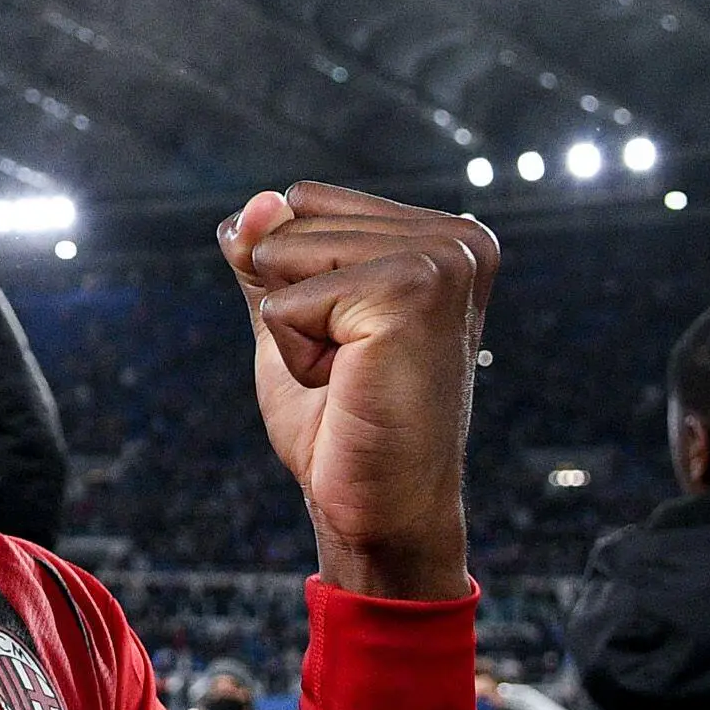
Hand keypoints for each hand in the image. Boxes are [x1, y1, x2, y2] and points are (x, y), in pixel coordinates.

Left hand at [220, 185, 497, 600]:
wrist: (379, 508)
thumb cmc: (342, 421)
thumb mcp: (291, 317)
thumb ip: (267, 253)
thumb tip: (253, 204)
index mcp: (442, 235)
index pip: (305, 200)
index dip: (295, 276)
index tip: (349, 339)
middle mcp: (456, 238)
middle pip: (293, 217)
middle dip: (294, 301)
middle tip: (352, 367)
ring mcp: (440, 260)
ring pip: (284, 251)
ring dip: (295, 328)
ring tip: (353, 375)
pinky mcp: (411, 292)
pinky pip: (285, 301)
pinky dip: (296, 353)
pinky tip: (349, 386)